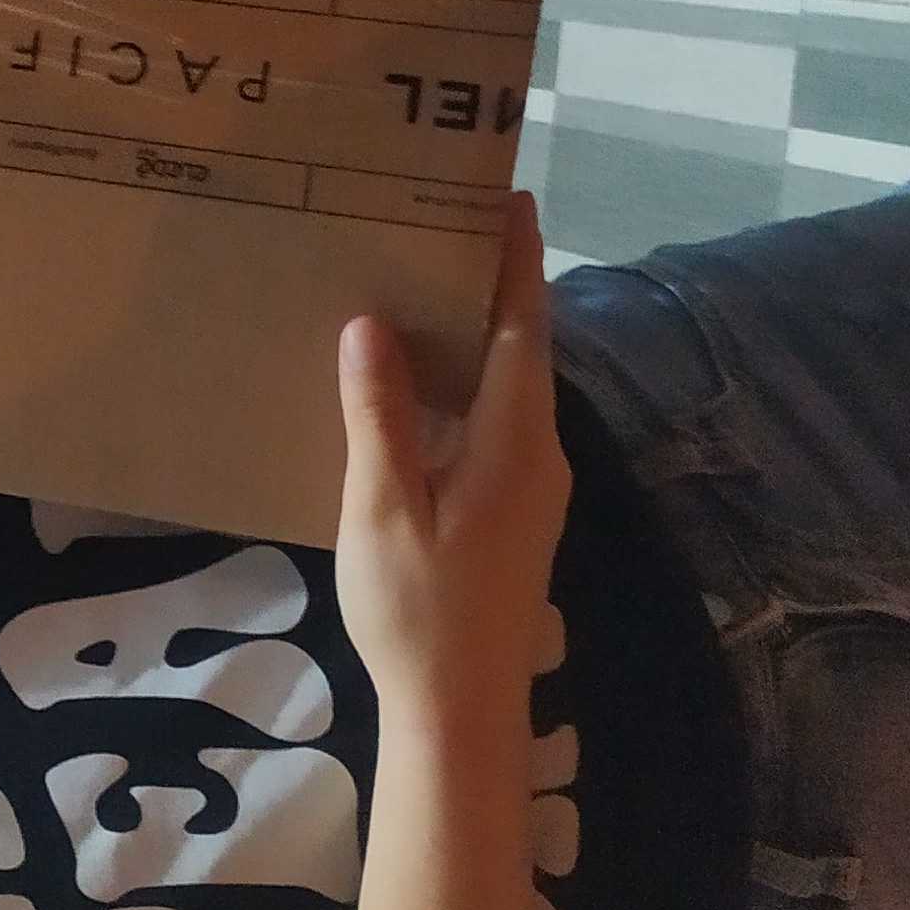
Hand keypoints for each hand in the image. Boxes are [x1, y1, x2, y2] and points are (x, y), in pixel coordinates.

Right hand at [332, 195, 569, 713]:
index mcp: (516, 441)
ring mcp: (530, 489)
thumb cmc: (420, 611)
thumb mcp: (384, 508)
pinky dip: (460, 388)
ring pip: (505, 391)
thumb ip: (378, 414)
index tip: (509, 196)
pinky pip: (492, 426)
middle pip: (520, 350)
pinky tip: (413, 387)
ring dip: (471, 339)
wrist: (460, 713)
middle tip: (440, 225)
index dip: (515, 260)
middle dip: (489, 286)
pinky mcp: (511, 516)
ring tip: (417, 288)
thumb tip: (371, 326)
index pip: (522, 326)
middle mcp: (538, 455)